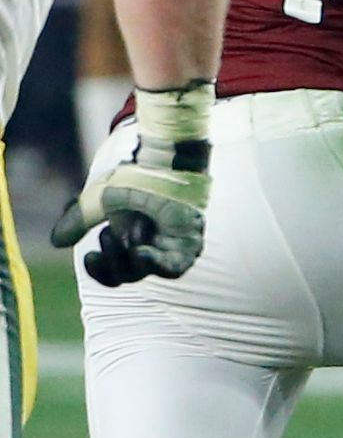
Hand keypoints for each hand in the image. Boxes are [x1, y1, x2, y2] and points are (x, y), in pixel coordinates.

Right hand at [52, 84, 213, 285]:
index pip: (112, 273)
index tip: (89, 256)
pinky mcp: (189, 243)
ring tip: (131, 233)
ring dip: (133, 257)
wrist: (165, 161)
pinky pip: (174, 267)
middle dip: (114, 259)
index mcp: (128, 242)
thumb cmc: (136, 178)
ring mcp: (171, 247)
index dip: (99, 271)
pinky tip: (141, 252)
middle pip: (128, 275)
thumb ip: (80, 219)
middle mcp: (150, 248)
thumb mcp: (100, 199)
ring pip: (149, 272)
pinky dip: (156, 263)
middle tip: (110, 234)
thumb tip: (57, 242)